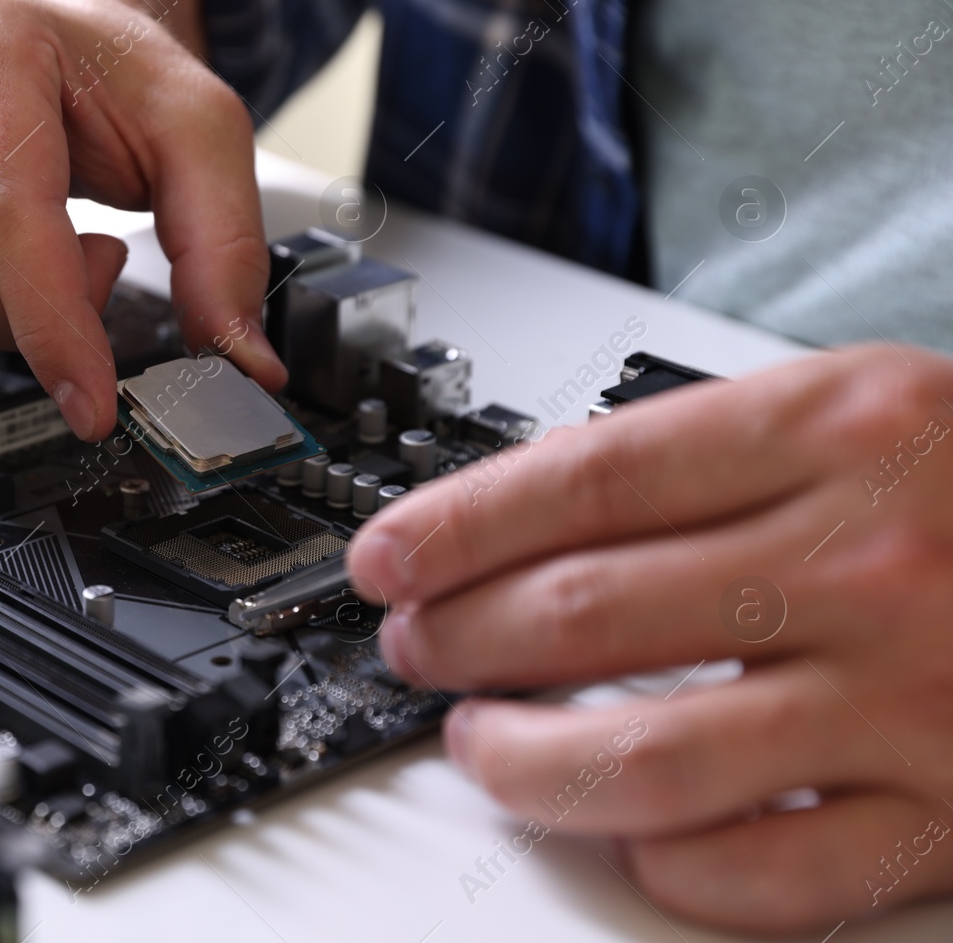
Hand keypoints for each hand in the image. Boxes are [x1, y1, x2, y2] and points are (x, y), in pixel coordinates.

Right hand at [0, 0, 283, 440]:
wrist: (27, 34)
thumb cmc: (97, 76)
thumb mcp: (195, 132)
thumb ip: (227, 246)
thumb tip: (242, 360)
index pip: (7, 222)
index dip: (57, 330)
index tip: (93, 404)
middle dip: (33, 320)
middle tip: (87, 262)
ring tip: (31, 249)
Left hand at [347, 343, 952, 933]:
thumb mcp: (870, 412)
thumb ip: (713, 455)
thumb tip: (528, 518)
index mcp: (840, 430)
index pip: (583, 479)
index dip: (456, 526)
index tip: (387, 558)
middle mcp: (870, 558)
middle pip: (586, 612)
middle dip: (461, 636)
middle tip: (416, 647)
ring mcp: (911, 695)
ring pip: (646, 757)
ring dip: (523, 759)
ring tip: (477, 744)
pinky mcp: (947, 811)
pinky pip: (765, 870)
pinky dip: (667, 863)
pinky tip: (626, 836)